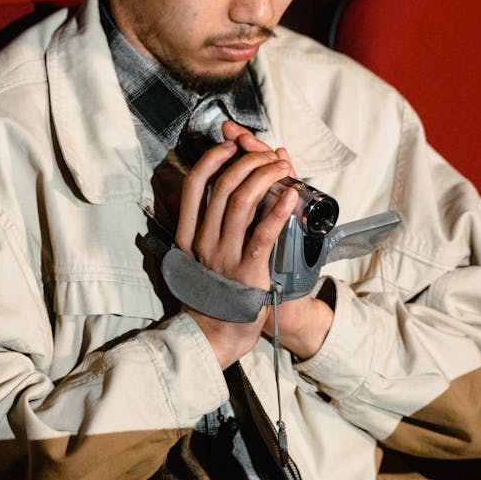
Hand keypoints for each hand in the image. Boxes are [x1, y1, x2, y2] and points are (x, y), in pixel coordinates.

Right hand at [215, 122, 334, 359]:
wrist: (216, 334)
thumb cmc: (213, 291)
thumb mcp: (197, 254)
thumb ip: (205, 222)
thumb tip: (222, 186)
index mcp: (187, 235)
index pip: (194, 184)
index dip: (213, 159)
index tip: (231, 144)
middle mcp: (201, 243)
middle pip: (223, 187)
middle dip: (248, 161)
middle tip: (268, 153)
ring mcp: (224, 257)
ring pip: (242, 202)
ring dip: (265, 177)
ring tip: (282, 166)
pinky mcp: (248, 273)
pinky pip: (264, 234)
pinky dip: (279, 210)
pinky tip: (293, 195)